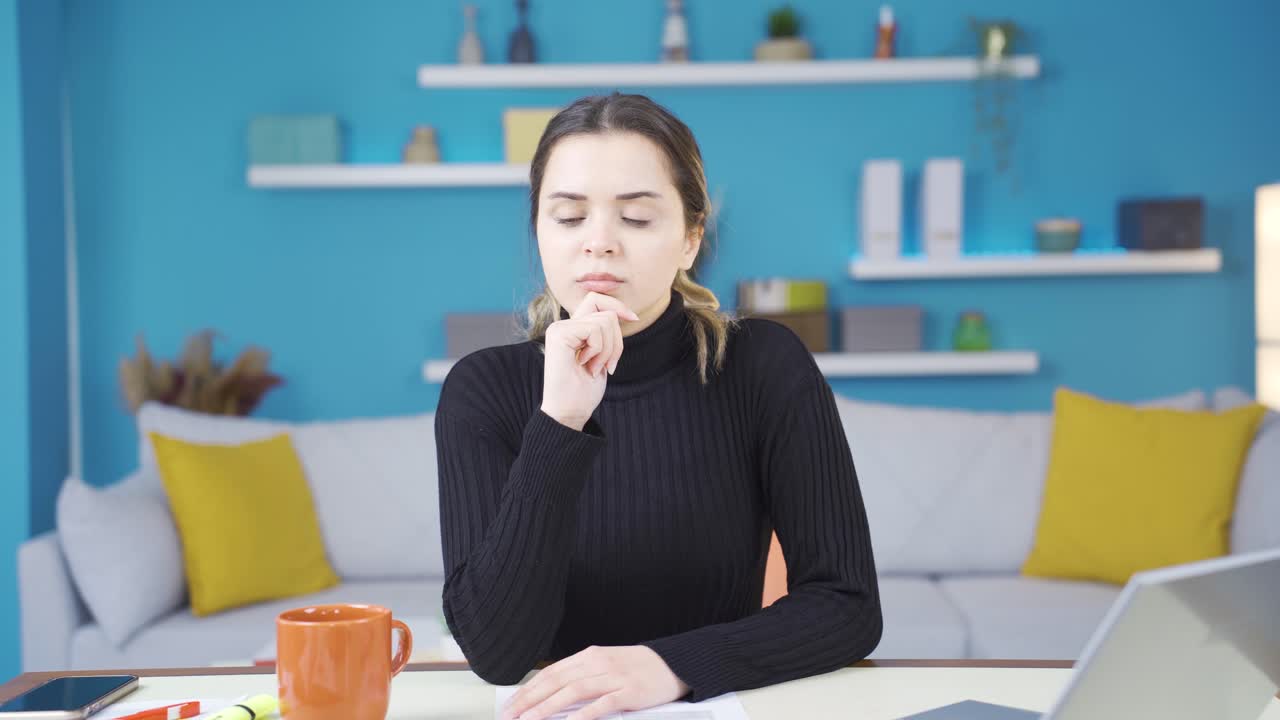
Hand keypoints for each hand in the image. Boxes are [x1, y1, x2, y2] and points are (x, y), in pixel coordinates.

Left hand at [500, 645, 689, 719]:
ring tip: (530, 719)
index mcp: (588, 656)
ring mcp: (613, 677)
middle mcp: (597, 663)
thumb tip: (550, 693)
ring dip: (547, 707)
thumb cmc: (635, 667)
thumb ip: (580, 676)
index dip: (528, 689)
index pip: (550, 673)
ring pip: (573, 691)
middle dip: (530, 700)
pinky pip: (601, 704)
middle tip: (511, 715)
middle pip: (556, 681)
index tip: (511, 704)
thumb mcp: (604, 665)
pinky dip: (582, 715)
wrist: (672, 664)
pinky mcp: (628, 692)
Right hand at [540, 292, 638, 430]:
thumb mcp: (600, 357)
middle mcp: (562, 325)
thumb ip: (604, 334)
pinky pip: (595, 330)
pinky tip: (587, 367)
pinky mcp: (559, 334)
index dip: (617, 305)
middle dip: (617, 340)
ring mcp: (559, 328)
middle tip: (608, 365)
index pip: (596, 300)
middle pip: (606, 311)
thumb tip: (621, 313)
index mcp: (571, 329)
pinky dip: (600, 351)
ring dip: (608, 350)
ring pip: (605, 321)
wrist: (568, 413)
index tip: (634, 319)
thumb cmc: (583, 391)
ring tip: (594, 369)